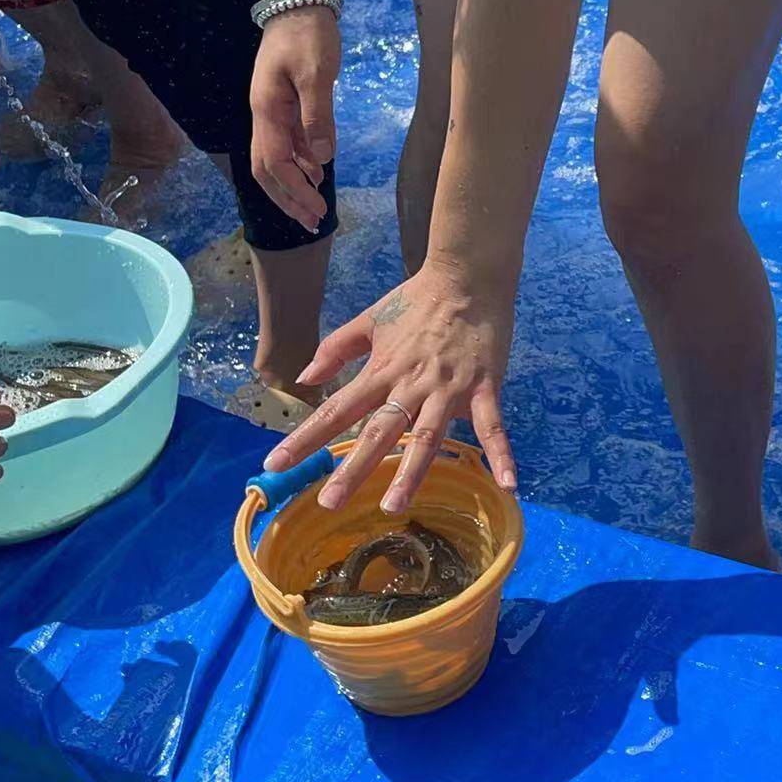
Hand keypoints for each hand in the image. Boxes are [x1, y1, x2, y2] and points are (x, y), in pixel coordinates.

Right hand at [248, 9, 339, 230]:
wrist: (297, 5)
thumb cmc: (308, 36)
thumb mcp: (317, 73)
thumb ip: (318, 115)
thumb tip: (320, 160)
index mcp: (267, 112)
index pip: (275, 163)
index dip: (295, 191)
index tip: (317, 210)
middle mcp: (264, 117)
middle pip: (267, 170)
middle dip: (288, 199)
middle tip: (312, 222)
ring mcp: (273, 113)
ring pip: (276, 159)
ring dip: (293, 186)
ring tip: (314, 208)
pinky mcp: (285, 107)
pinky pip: (288, 144)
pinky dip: (300, 163)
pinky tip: (316, 173)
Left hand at [265, 265, 519, 513]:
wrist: (467, 276)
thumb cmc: (417, 299)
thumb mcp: (369, 320)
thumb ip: (335, 349)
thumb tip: (304, 378)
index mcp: (381, 369)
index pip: (337, 409)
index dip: (305, 438)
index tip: (275, 465)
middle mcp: (411, 384)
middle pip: (378, 432)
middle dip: (353, 468)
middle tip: (329, 503)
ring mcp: (448, 389)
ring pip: (428, 436)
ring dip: (411, 472)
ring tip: (394, 506)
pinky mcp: (484, 388)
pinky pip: (492, 426)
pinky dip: (501, 454)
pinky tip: (506, 482)